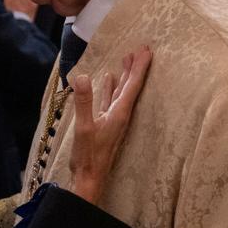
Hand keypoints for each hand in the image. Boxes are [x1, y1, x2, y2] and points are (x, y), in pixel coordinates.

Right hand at [69, 46, 152, 204]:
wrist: (89, 178)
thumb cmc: (88, 156)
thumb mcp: (84, 127)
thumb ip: (83, 102)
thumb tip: (81, 77)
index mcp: (119, 114)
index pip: (132, 86)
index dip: (139, 68)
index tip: (146, 51)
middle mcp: (120, 115)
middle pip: (130, 87)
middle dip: (135, 68)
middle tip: (141, 49)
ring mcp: (113, 120)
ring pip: (121, 92)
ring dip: (124, 76)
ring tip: (127, 60)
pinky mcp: (104, 124)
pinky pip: (110, 100)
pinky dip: (111, 88)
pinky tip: (108, 80)